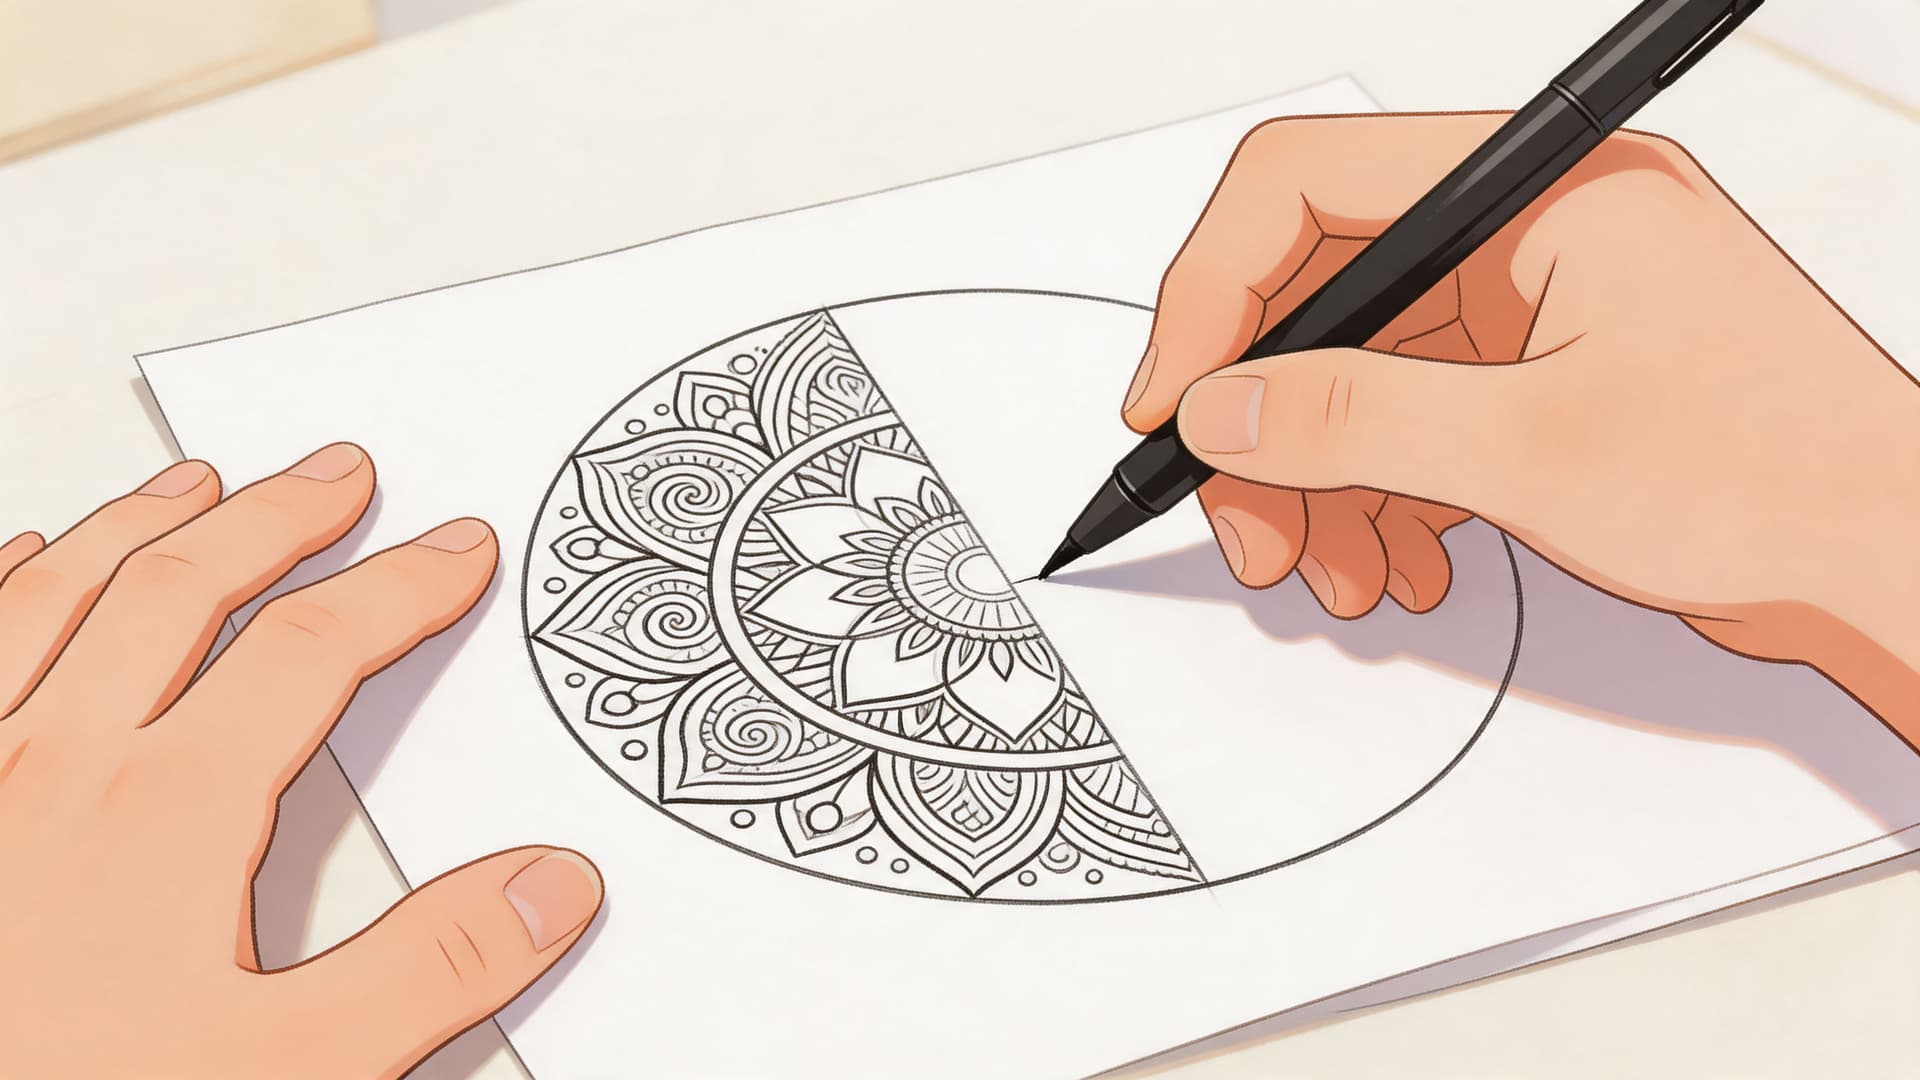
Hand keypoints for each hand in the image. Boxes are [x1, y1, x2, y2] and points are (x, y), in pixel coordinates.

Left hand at [0, 445, 602, 1078]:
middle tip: (337, 476)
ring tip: (197, 483)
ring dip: (144, 523)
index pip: (313, 652)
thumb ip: (429, 970)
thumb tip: (548, 886)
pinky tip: (25, 560)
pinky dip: (9, 579)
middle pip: (186, 589)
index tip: (452, 552)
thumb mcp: (289, 1069)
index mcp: (165, 813)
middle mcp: (57, 765)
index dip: (401, 588)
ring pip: (61, 593)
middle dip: (279, 519)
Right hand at [1123, 113, 1919, 736]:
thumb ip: (1357, 418)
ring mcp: (1527, 304)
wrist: (1887, 559)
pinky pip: (1406, 417)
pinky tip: (1392, 559)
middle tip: (1243, 521)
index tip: (1173, 398)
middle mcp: (1523, 229)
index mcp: (1536, 187)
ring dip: (1317, 480)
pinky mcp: (1532, 375)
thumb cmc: (1782, 474)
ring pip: (1353, 370)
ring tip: (1327, 570)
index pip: (1305, 183)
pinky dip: (1376, 493)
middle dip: (1266, 420)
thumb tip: (1224, 405)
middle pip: (1318, 292)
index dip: (1212, 291)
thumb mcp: (1538, 448)